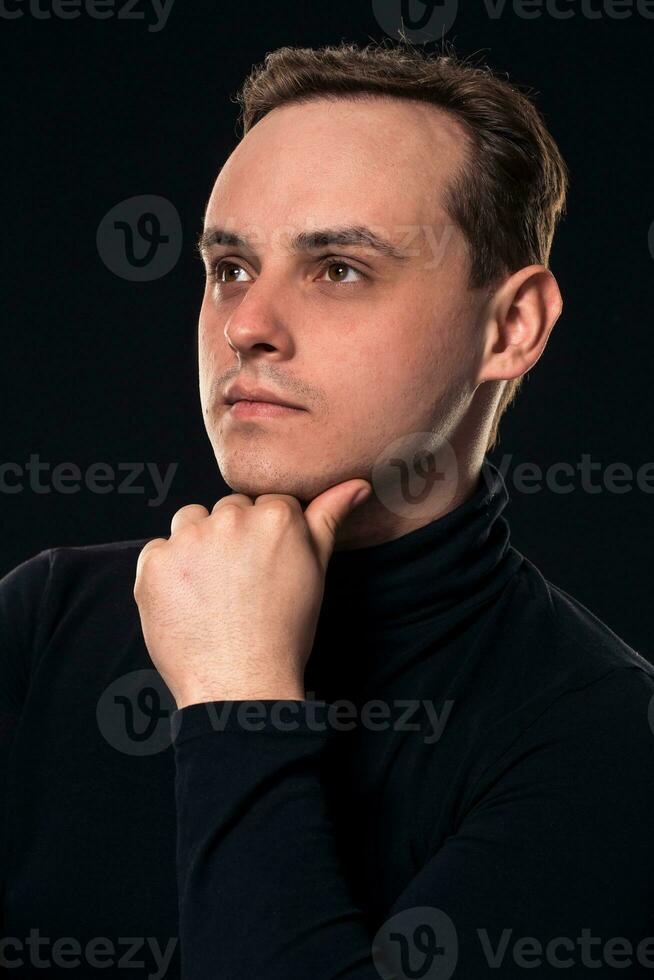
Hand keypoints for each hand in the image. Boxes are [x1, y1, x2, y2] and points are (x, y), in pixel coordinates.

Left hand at [133, 479, 371, 708]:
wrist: (241, 683)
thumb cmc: (285, 631)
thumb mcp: (316, 571)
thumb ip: (329, 518)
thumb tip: (357, 484)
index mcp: (275, 516)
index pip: (267, 504)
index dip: (268, 537)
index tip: (267, 566)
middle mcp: (230, 518)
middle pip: (228, 509)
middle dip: (233, 536)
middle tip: (240, 582)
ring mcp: (188, 539)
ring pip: (190, 521)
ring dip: (197, 544)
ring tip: (212, 588)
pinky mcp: (154, 563)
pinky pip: (158, 550)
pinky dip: (169, 572)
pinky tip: (187, 601)